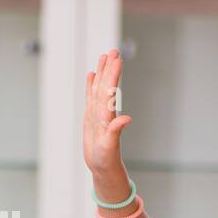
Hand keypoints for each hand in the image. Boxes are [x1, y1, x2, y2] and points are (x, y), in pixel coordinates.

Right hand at [83, 48, 132, 175]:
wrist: (102, 167)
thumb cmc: (106, 159)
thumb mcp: (110, 146)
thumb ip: (116, 131)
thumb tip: (127, 118)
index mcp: (108, 116)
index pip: (111, 91)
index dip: (113, 75)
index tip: (117, 59)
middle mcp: (104, 112)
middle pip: (106, 85)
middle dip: (109, 68)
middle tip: (113, 50)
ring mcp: (97, 114)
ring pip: (99, 88)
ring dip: (102, 72)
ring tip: (104, 56)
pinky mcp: (91, 118)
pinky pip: (91, 98)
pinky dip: (91, 86)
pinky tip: (92, 75)